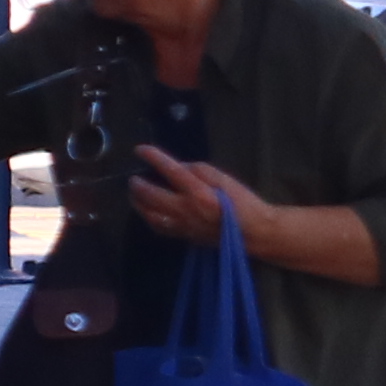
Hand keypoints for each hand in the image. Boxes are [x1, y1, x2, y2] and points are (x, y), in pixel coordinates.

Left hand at [124, 145, 257, 255]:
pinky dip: (149, 218)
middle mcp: (186, 209)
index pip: (169, 170)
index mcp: (198, 191)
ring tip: (134, 194)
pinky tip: (147, 211)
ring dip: (138, 204)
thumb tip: (178, 167)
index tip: (139, 150)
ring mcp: (183, 225)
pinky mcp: (184, 236)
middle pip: (152, 196)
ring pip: (151, 215)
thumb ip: (198, 170)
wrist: (252, 232)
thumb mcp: (222, 177)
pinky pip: (159, 228)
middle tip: (133, 178)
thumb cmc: (241, 201)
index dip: (152, 157)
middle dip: (138, 185)